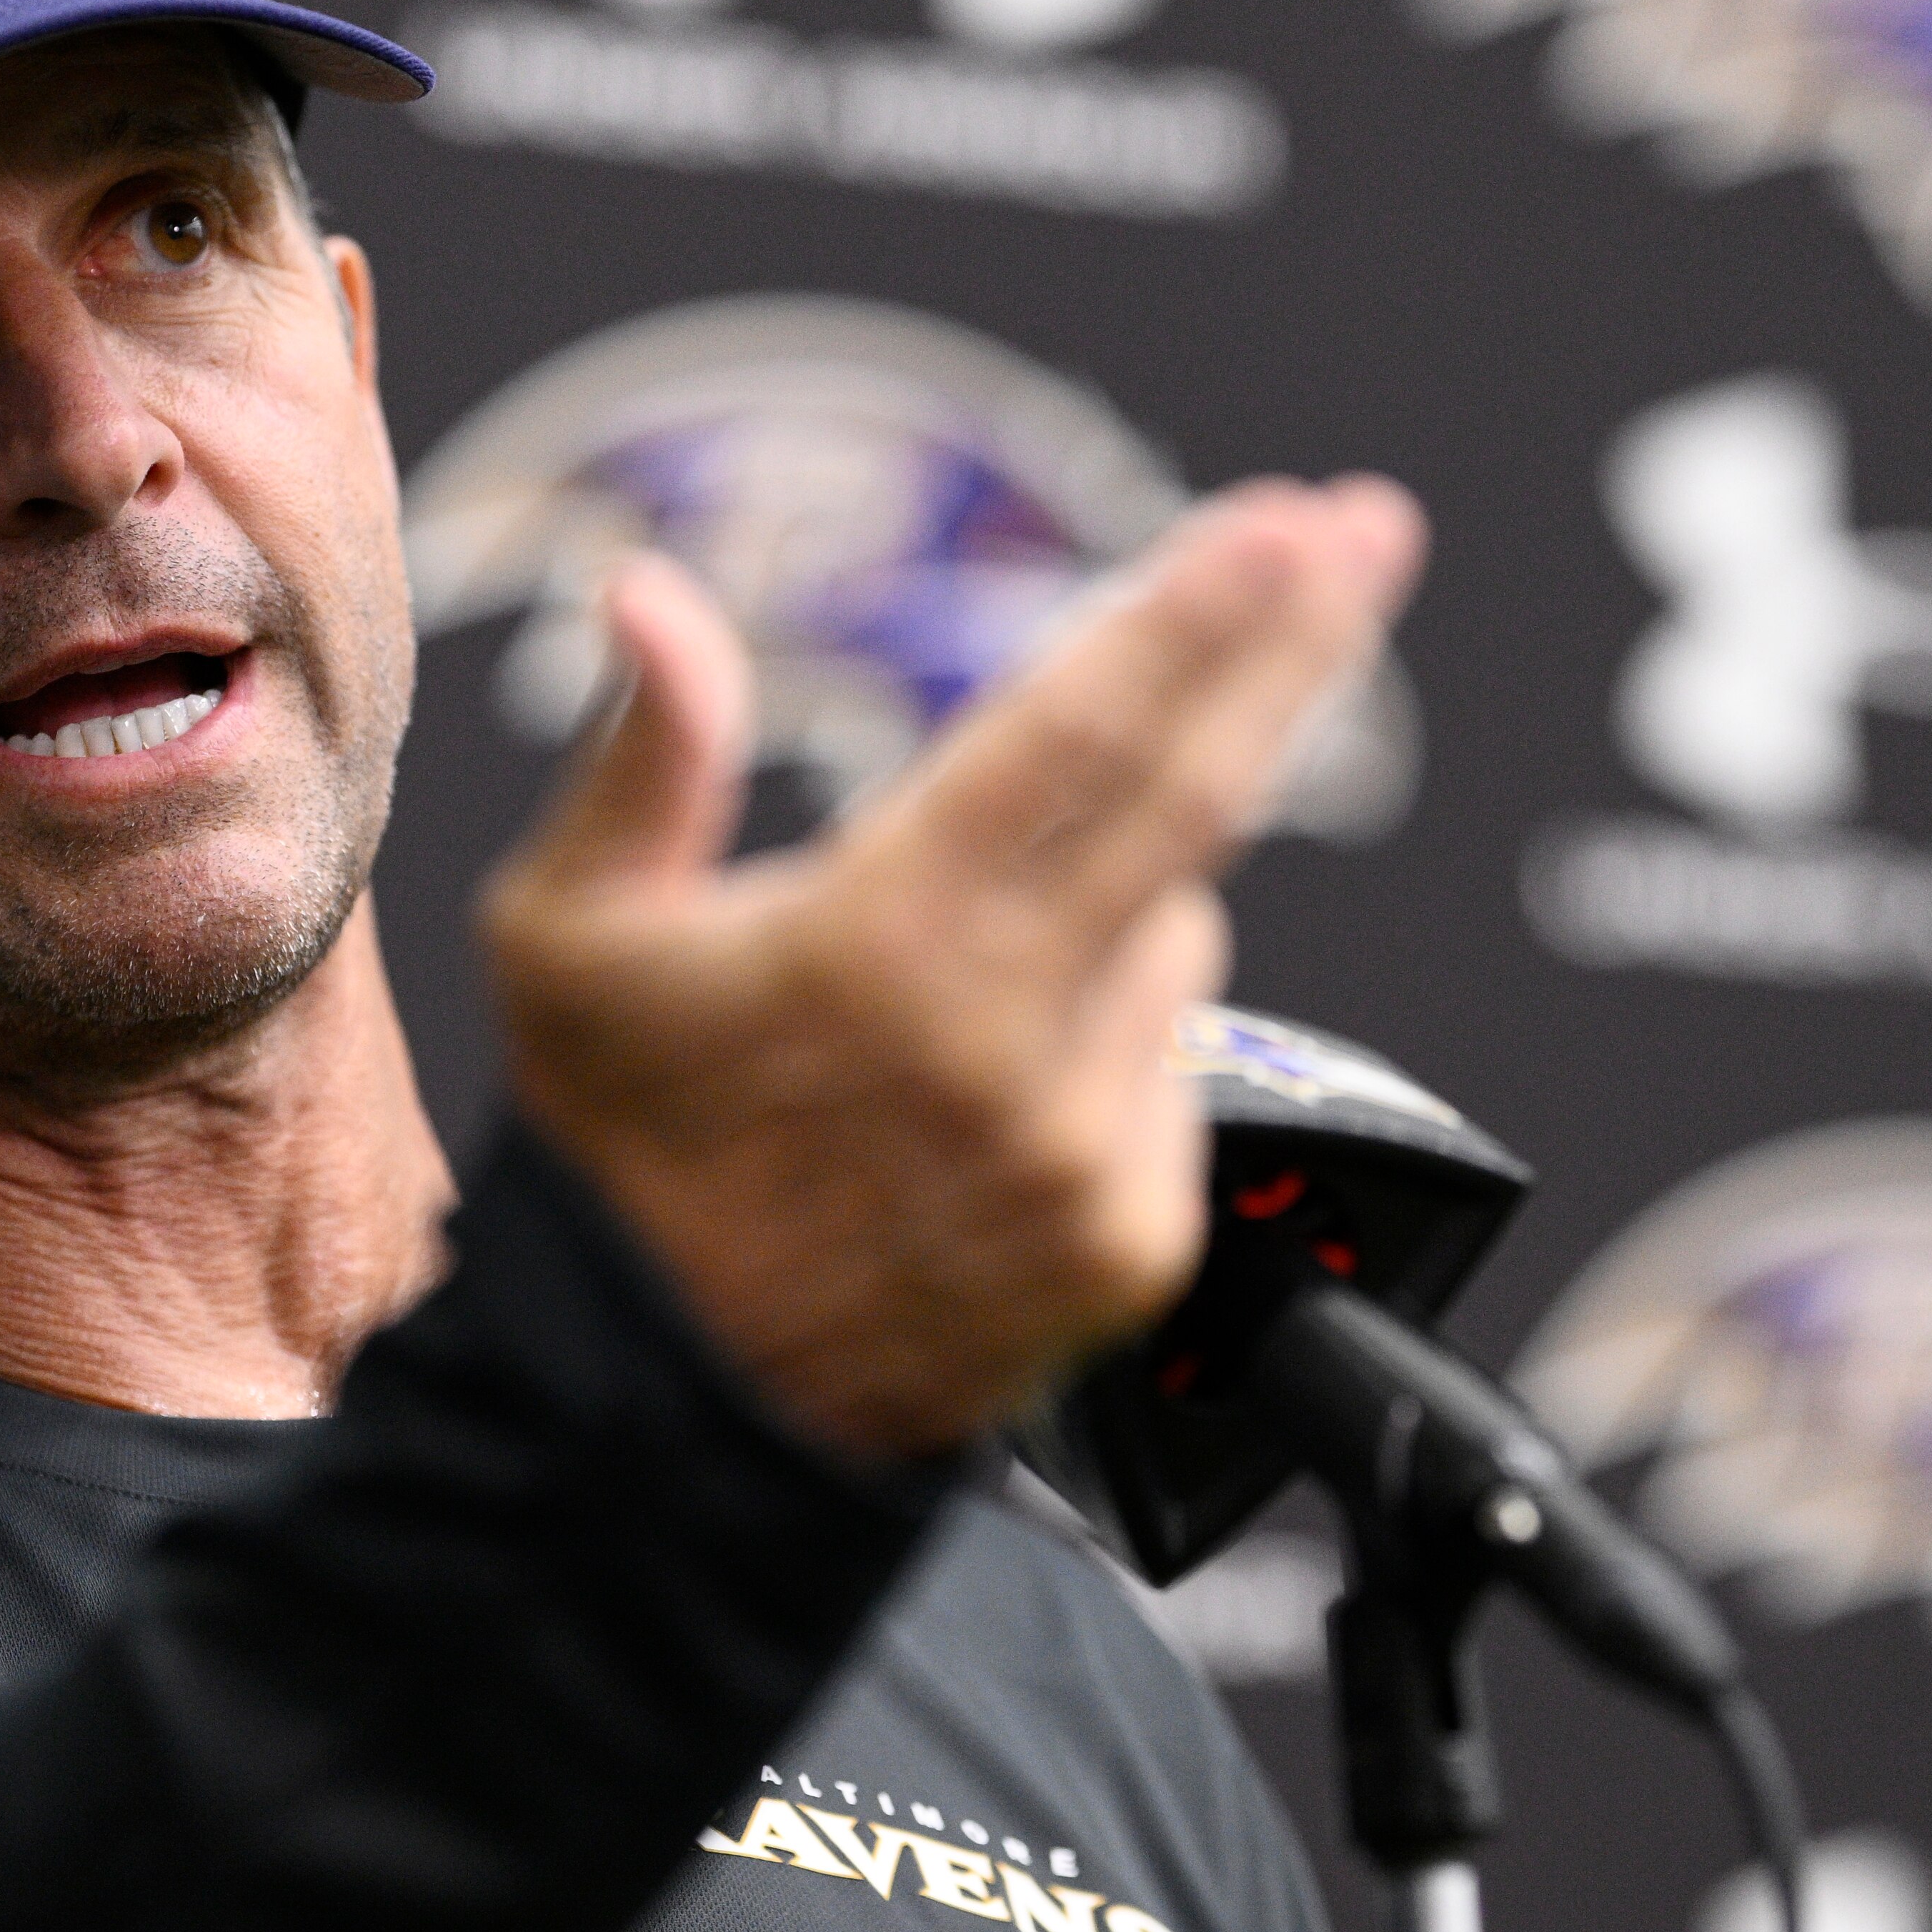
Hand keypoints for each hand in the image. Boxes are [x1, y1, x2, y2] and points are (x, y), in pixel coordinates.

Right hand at [480, 478, 1424, 1461]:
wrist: (656, 1407)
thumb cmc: (611, 1149)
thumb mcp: (565, 935)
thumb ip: (645, 754)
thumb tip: (650, 587)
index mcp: (874, 945)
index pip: (1077, 739)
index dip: (1196, 618)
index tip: (1289, 524)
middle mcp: (1002, 1043)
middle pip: (1199, 798)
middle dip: (1297, 646)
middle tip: (1367, 533)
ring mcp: (1084, 1150)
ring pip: (1175, 933)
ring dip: (1121, 897)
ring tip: (968, 972)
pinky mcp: (1130, 1243)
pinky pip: (1168, 1067)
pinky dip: (1114, 1035)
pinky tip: (997, 1084)